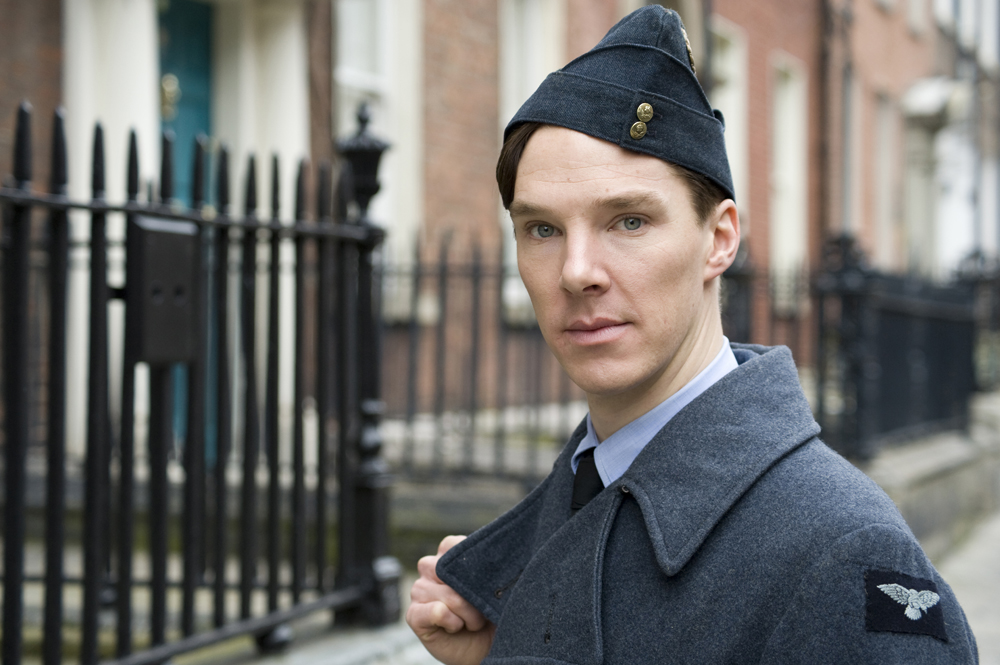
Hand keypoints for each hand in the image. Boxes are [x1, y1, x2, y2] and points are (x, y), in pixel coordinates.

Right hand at [406, 535, 495, 664]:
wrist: (487, 646)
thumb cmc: (492, 611)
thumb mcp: (494, 585)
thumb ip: (486, 568)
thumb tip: (490, 559)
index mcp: (447, 555)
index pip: (453, 545)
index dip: (474, 567)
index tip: (487, 583)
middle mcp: (429, 568)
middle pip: (450, 571)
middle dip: (473, 595)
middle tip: (483, 609)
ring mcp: (419, 591)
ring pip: (449, 596)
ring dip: (468, 614)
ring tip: (473, 622)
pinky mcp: (414, 615)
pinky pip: (436, 612)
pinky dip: (453, 622)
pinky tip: (456, 627)